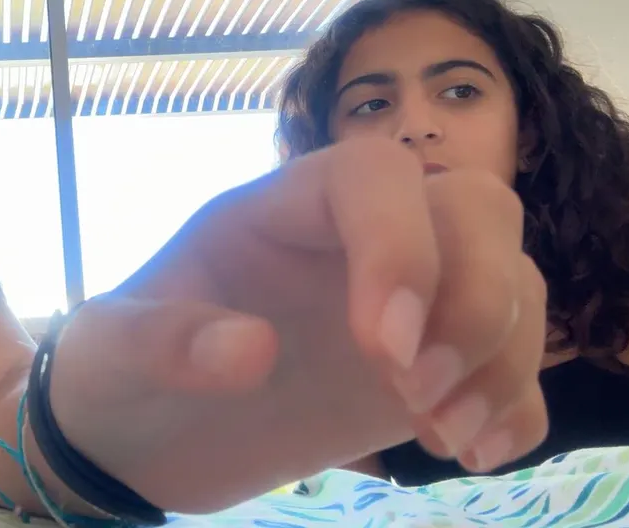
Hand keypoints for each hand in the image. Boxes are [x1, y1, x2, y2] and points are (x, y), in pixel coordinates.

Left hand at [49, 137, 545, 512]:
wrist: (135, 439)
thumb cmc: (116, 370)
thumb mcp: (109, 350)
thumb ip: (163, 341)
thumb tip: (250, 351)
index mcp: (275, 211)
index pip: (374, 174)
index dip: (400, 243)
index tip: (382, 349)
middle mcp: (351, 242)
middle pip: (475, 209)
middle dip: (477, 299)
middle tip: (415, 395)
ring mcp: (397, 304)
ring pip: (512, 278)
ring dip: (504, 356)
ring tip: (447, 437)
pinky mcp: (419, 371)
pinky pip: (511, 361)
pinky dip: (518, 402)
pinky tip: (473, 454)